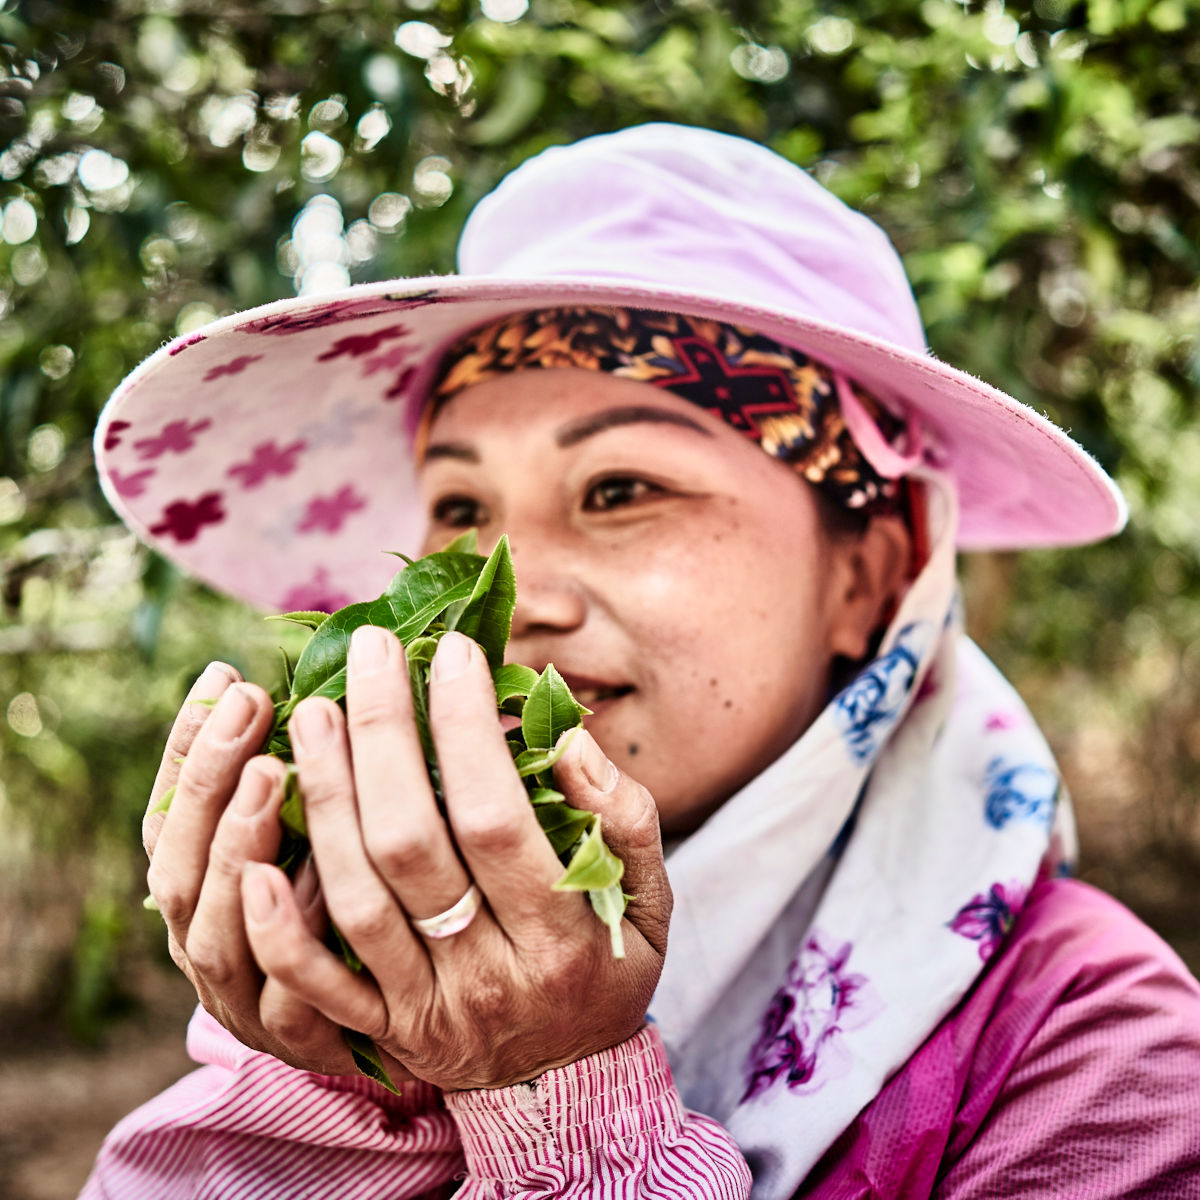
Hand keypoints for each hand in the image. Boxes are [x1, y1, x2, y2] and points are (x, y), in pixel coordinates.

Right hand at [144, 661, 411, 1078]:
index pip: (169, 821)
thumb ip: (313, 779)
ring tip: (272, 772)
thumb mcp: (329, 833)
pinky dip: (295, 937)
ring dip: (239, 848)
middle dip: (210, 780)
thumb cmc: (365, 903)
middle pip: (182, 870)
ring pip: (220, 934)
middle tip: (251, 704)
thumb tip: (326, 677)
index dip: (188, 750)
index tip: (224, 676)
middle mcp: (209, 946)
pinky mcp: (301, 1042)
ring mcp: (246, 1002)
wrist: (412, 1020)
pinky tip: (323, 874)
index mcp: (203, 896)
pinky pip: (291, 997)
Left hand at [239, 627, 671, 1090]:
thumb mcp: (650, 900)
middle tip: (367, 653)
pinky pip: (317, 987)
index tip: (453, 651)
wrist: (566, 1085)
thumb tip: (569, 741)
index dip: (466, 728)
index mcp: (559, 935)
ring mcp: (426, 1007)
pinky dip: (281, 927)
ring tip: (311, 712)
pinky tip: (256, 856)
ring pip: (356, 899)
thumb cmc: (608, 970)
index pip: (496, 815)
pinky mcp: (380, 1031)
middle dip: (382, 736)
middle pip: (412, 844)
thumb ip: (624, 821)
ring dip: (326, 799)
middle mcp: (486, 974)